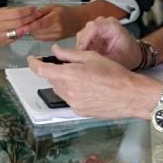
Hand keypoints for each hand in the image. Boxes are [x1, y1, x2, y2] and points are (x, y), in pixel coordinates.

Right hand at [0, 5, 44, 44]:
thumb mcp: (0, 9)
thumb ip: (14, 11)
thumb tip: (28, 11)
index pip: (17, 14)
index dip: (28, 11)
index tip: (34, 9)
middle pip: (20, 23)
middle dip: (31, 19)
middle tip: (37, 15)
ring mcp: (0, 36)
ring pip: (19, 32)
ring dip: (28, 27)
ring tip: (34, 22)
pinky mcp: (1, 43)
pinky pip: (15, 38)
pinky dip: (21, 33)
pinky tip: (25, 29)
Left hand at [26, 4, 82, 40]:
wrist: (78, 20)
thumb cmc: (64, 11)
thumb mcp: (53, 7)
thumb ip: (41, 12)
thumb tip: (29, 17)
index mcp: (55, 18)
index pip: (39, 24)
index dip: (28, 27)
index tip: (19, 29)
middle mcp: (56, 29)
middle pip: (37, 31)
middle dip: (29, 28)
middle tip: (26, 22)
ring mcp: (56, 36)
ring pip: (38, 36)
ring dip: (33, 31)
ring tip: (35, 24)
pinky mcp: (55, 40)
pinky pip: (42, 39)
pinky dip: (38, 34)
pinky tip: (40, 29)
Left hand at [27, 45, 158, 119]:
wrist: (130, 95)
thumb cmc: (115, 74)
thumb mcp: (91, 57)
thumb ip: (69, 54)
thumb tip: (55, 51)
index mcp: (69, 75)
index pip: (41, 71)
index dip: (33, 64)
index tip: (32, 60)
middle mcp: (68, 92)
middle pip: (52, 80)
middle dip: (56, 72)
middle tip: (71, 66)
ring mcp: (73, 104)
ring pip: (60, 90)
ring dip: (64, 82)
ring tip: (83, 77)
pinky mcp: (79, 112)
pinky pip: (70, 99)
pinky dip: (73, 92)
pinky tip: (88, 88)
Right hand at [75, 16, 141, 67]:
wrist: (135, 55)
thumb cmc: (129, 56)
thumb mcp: (116, 60)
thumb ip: (101, 58)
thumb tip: (85, 61)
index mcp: (112, 25)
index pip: (93, 27)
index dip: (85, 40)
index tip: (81, 52)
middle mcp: (104, 22)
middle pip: (86, 30)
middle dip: (82, 45)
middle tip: (82, 58)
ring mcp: (99, 27)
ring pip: (83, 35)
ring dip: (82, 47)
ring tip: (85, 58)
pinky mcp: (95, 33)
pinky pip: (84, 39)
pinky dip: (84, 48)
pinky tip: (86, 56)